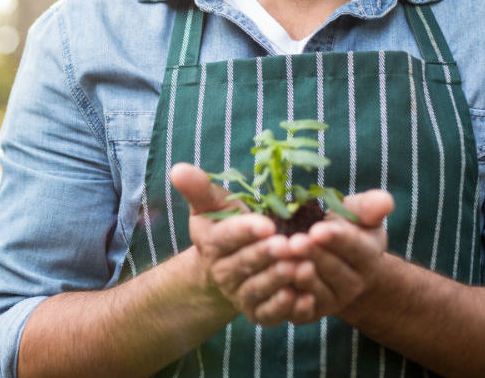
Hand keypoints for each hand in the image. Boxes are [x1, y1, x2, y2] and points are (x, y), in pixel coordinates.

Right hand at [170, 163, 300, 325]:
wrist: (229, 262)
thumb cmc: (225, 224)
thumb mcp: (212, 203)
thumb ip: (199, 188)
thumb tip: (177, 169)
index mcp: (211, 243)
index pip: (227, 237)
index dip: (246, 231)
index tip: (268, 225)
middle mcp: (223, 272)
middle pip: (246, 263)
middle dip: (268, 255)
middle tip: (291, 246)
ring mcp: (239, 295)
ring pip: (259, 289)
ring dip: (282, 280)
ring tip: (305, 267)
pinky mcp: (257, 312)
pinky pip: (270, 314)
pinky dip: (287, 308)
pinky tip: (306, 297)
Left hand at [276, 189, 393, 323]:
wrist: (333, 261)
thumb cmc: (344, 229)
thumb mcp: (358, 214)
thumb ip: (369, 208)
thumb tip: (386, 201)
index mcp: (368, 257)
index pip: (355, 248)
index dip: (337, 239)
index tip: (318, 229)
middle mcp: (353, 284)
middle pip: (333, 269)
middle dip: (314, 255)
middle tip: (295, 242)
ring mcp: (332, 301)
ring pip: (317, 291)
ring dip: (300, 277)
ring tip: (283, 260)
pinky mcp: (311, 313)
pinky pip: (302, 312)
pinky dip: (291, 303)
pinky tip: (280, 288)